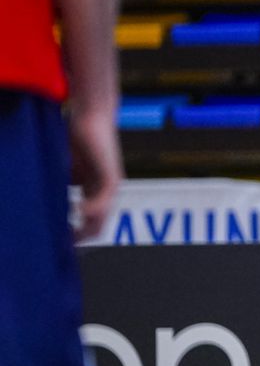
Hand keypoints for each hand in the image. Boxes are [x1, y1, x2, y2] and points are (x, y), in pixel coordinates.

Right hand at [68, 107, 121, 241]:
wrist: (91, 116)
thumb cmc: (76, 139)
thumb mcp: (65, 169)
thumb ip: (61, 186)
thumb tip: (43, 204)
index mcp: (95, 192)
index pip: (89, 223)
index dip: (76, 236)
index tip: (58, 245)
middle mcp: (106, 193)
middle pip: (97, 227)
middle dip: (80, 239)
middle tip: (61, 249)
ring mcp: (111, 187)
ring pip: (101, 218)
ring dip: (84, 230)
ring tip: (67, 238)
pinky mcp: (111, 177)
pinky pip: (101, 201)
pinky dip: (88, 211)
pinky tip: (74, 214)